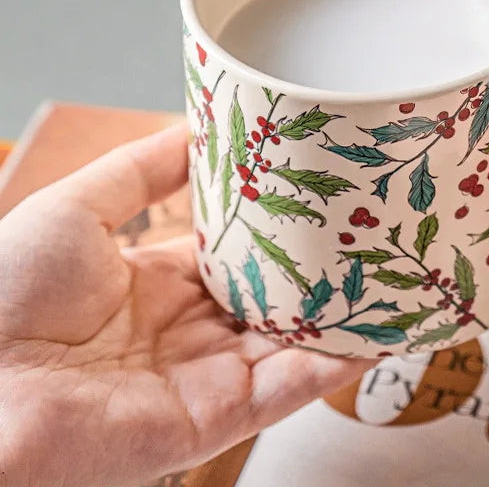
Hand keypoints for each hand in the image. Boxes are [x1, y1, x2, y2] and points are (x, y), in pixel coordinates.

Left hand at [0, 125, 370, 486]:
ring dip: (341, 317)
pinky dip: (336, 363)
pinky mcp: (214, 419)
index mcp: (156, 286)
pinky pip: (288, 390)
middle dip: (319, 272)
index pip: (235, 256)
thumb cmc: (6, 291)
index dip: (276, 230)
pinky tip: (380, 331)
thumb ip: (143, 169)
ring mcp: (204, 377)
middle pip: (271, 300)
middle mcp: (186, 333)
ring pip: (292, 345)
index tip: (318, 197)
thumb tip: (195, 125)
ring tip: (394, 280)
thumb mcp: (79, 206)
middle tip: (372, 233)